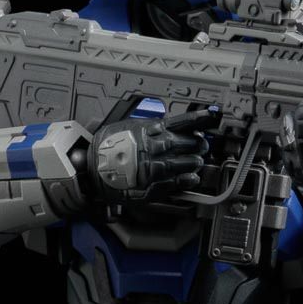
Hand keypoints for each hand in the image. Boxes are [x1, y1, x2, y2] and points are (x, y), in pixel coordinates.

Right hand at [88, 107, 217, 202]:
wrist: (91, 169)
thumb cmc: (107, 148)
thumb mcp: (127, 125)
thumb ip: (149, 125)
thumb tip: (167, 124)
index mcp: (151, 130)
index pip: (183, 122)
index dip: (200, 120)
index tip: (211, 117)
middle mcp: (156, 147)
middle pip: (188, 143)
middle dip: (198, 144)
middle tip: (201, 146)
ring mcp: (156, 168)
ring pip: (185, 163)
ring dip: (194, 162)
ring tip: (196, 162)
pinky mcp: (153, 186)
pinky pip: (176, 183)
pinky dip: (187, 180)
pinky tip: (192, 178)